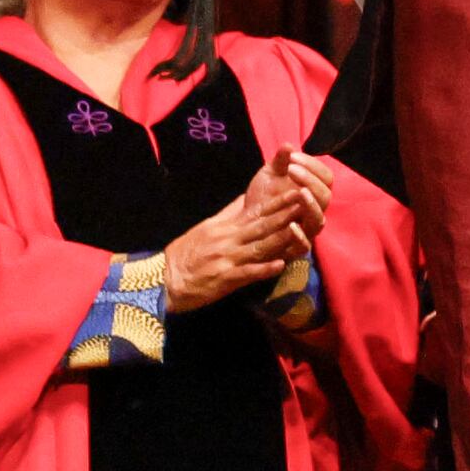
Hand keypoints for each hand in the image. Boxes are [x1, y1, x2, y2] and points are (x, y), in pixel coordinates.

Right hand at [162, 152, 325, 313]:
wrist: (164, 279)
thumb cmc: (186, 253)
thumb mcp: (206, 228)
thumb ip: (228, 214)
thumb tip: (245, 197)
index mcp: (225, 227)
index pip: (255, 212)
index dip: (277, 203)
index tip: (296, 191)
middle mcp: (228, 240)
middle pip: (261, 226)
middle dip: (284, 214)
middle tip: (305, 202)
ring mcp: (227, 259)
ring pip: (258, 247)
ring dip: (280, 238)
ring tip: (300, 229)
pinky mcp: (224, 279)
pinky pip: (247, 273)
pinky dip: (263, 269)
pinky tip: (280, 264)